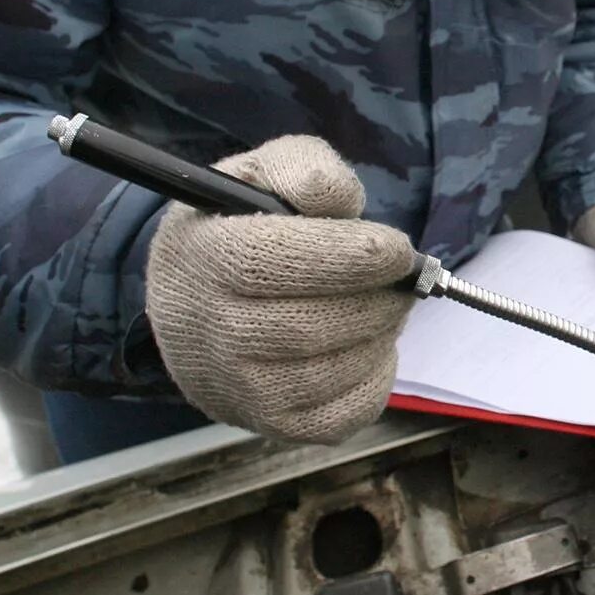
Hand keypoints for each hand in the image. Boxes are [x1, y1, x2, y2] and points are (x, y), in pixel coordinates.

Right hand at [146, 136, 415, 443]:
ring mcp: (238, 388)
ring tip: (383, 306)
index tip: (397, 250)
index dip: (348, 257)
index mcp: (204, 258)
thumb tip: (344, 203)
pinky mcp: (270, 424)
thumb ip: (303, 169)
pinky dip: (375, 379)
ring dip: (380, 335)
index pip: (277, 263)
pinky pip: (344, 415)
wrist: (191, 304)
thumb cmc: (240, 227)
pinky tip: (368, 346)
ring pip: (334, 371)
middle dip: (376, 299)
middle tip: (402, 281)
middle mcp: (211, 331)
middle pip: (314, 324)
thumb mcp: (261, 175)